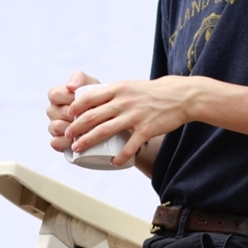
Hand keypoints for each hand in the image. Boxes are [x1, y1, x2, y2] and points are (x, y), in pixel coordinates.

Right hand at [46, 71, 100, 151]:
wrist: (109, 117)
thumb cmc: (98, 98)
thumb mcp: (91, 84)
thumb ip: (79, 78)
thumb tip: (70, 86)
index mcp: (58, 96)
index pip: (54, 94)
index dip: (67, 97)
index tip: (82, 100)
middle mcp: (54, 111)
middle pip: (54, 112)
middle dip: (72, 114)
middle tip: (88, 116)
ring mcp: (55, 127)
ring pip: (54, 127)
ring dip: (69, 128)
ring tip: (84, 129)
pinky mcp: (60, 142)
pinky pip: (55, 143)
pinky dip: (65, 143)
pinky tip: (75, 142)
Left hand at [63, 76, 194, 166]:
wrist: (180, 96)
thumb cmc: (152, 92)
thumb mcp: (129, 86)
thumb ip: (113, 93)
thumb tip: (93, 101)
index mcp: (118, 89)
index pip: (89, 97)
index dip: (75, 108)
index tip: (67, 115)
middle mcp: (123, 101)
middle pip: (92, 116)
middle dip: (76, 127)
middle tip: (67, 136)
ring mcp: (134, 116)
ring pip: (104, 131)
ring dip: (88, 141)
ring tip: (78, 149)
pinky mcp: (146, 130)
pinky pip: (128, 147)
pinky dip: (119, 157)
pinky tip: (113, 162)